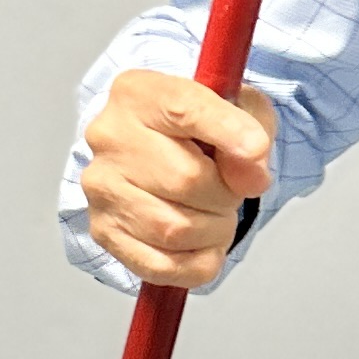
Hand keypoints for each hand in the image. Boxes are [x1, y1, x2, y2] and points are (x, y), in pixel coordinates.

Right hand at [79, 71, 276, 288]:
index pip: (184, 109)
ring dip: (214, 231)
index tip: (256, 149)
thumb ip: (253, 131)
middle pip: (185, 179)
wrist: (159, 149)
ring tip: (215, 214)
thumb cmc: (198, 127)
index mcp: (139, 93)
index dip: (227, 132)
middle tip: (230, 190)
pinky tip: (203, 244)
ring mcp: (101, 186)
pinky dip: (197, 264)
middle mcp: (110, 137)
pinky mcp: (104, 230)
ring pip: (174, 229)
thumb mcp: (238, 108)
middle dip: (226, 194)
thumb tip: (251, 178)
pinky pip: (162, 265)